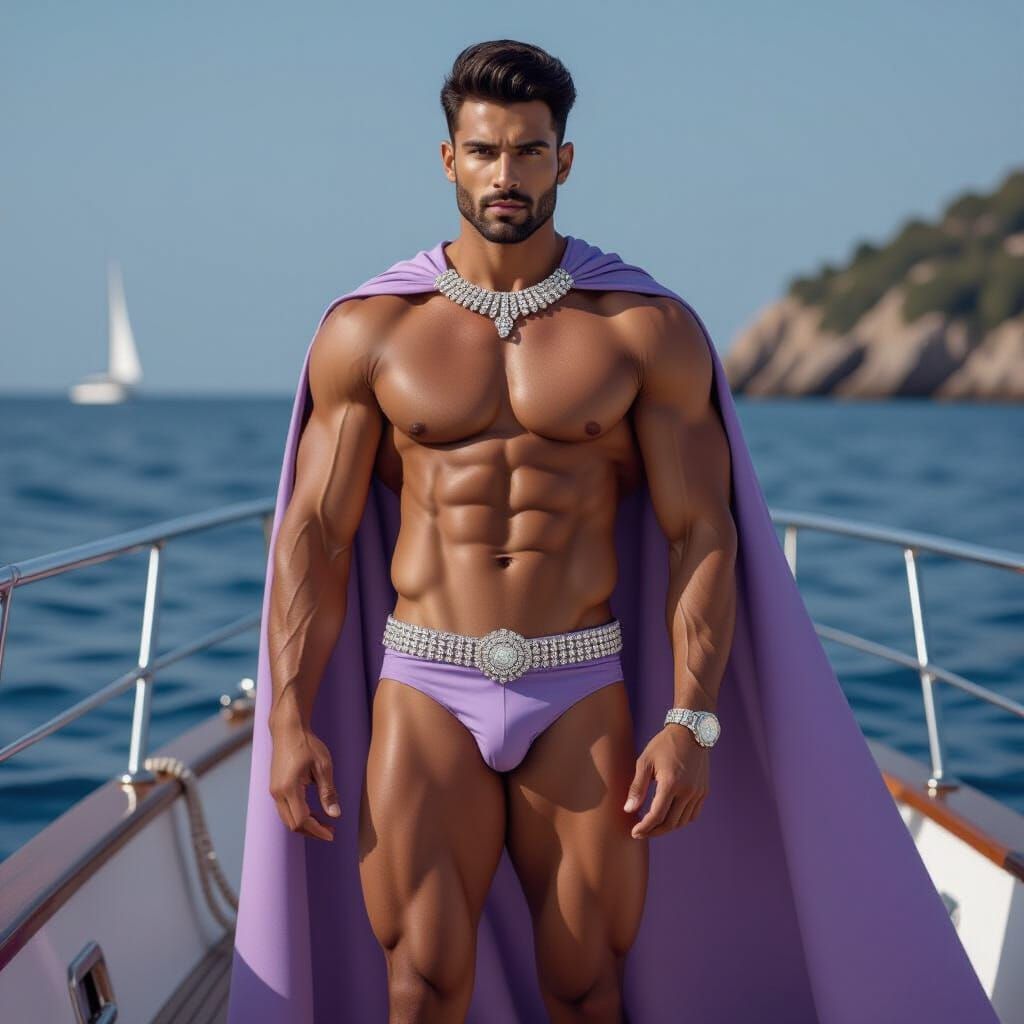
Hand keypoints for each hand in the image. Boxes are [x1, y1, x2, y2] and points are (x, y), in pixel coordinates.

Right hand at [269, 720, 340, 841]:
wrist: (288, 729)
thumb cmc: (307, 744)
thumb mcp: (323, 767)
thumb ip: (328, 792)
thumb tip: (335, 815)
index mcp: (289, 789)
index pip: (302, 820)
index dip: (317, 831)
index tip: (332, 834)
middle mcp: (277, 793)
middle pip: (292, 824)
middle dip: (311, 831)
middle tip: (331, 830)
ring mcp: (274, 791)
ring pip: (287, 818)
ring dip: (305, 824)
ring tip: (324, 822)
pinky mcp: (275, 787)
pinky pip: (285, 809)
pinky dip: (298, 815)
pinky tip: (313, 811)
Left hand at [623, 725, 709, 837]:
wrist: (690, 732)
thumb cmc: (664, 745)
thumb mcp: (645, 762)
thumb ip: (637, 787)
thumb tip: (628, 809)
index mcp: (670, 783)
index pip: (656, 815)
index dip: (645, 827)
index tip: (634, 832)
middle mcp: (687, 791)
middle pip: (670, 823)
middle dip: (654, 831)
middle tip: (641, 832)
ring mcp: (697, 792)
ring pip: (682, 822)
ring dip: (667, 827)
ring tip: (653, 825)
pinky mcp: (703, 791)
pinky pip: (692, 815)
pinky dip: (680, 820)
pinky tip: (669, 817)